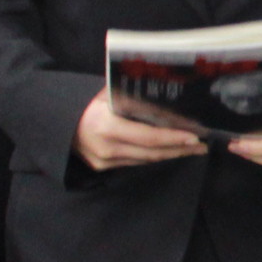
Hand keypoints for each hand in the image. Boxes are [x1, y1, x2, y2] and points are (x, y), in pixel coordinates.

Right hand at [77, 89, 210, 170]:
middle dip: (180, 149)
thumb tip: (166, 94)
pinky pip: (136, 161)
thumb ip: (132, 97)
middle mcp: (106, 147)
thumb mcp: (107, 94)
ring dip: (171, 154)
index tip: (195, 136)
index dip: (173, 138)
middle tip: (203, 144)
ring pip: (146, 159)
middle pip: (152, 152)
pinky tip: (170, 150)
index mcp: (106, 126)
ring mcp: (104, 161)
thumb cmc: (87, 103)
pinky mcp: (103, 167)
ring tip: (193, 148)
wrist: (57, 122)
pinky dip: (154, 156)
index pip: (148, 136)